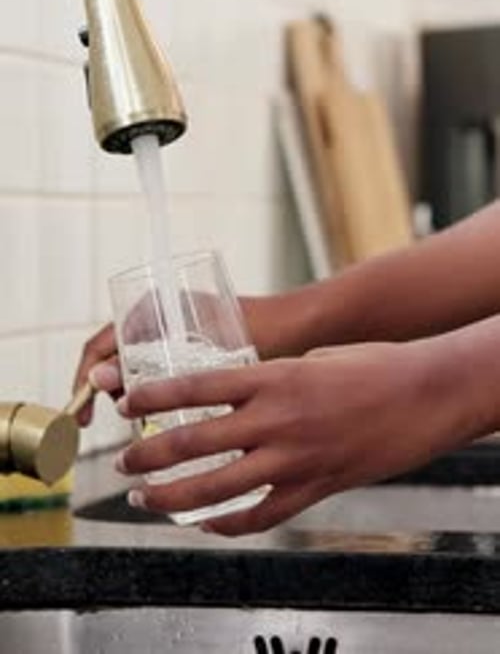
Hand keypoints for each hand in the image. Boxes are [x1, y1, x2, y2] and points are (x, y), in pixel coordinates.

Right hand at [74, 293, 291, 425]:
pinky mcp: (193, 352)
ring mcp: (175, 334)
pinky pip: (158, 378)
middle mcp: (159, 317)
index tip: (82, 418)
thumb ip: (147, 365)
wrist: (301, 328)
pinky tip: (162, 427)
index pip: (100, 344)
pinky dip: (153, 403)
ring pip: (135, 373)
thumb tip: (100, 379)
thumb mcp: (199, 352)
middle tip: (117, 428)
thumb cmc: (258, 330)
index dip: (83, 382)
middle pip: (114, 362)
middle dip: (108, 397)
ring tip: (143, 433)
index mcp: (153, 305)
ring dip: (131, 403)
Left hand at [113, 339, 469, 535]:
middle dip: (148, 454)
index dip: (153, 396)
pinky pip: (261, 515)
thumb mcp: (312, 358)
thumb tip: (236, 396)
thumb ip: (270, 378)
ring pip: (217, 488)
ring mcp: (296, 459)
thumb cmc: (371, 365)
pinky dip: (228, 523)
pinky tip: (206, 523)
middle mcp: (277, 419)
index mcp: (274, 377)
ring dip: (172, 497)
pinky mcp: (316, 488)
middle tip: (123, 461)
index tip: (126, 400)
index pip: (196, 386)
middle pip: (194, 441)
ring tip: (144, 498)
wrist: (425, 395)